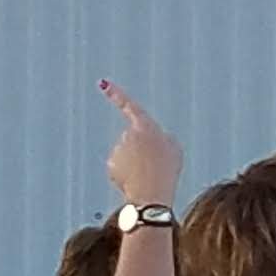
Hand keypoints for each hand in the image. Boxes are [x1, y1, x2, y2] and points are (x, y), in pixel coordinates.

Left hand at [103, 83, 182, 210]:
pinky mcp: (111, 165)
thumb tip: (153, 142)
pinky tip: (136, 181)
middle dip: (140, 151)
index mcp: (145, 126)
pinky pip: (120, 168)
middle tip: (154, 165)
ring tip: (147, 174)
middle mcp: (128, 135)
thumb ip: (162, 138)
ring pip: (126, 156)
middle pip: (133, 140)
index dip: (116, 93)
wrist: (152, 192)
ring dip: (135, 164)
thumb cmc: (166, 168)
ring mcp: (118, 149)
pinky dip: (126, 174)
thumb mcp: (173, 148)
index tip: (102, 83)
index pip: (128, 106)